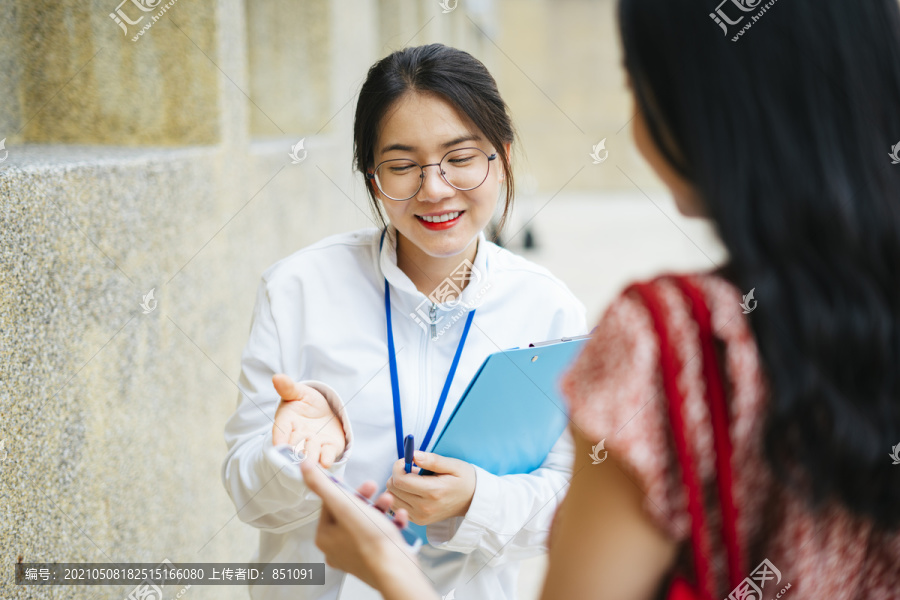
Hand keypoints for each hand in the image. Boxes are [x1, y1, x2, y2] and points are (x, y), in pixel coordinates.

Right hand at [271, 374, 345, 467]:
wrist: (326, 413)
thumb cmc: (307, 403)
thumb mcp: (298, 392)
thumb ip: (288, 388)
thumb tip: (277, 377)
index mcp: (287, 423)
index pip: (280, 431)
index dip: (279, 438)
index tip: (279, 445)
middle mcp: (298, 437)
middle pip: (295, 446)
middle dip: (296, 452)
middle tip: (297, 456)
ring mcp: (313, 445)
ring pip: (310, 453)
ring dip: (310, 458)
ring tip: (311, 462)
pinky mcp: (329, 449)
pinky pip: (327, 455)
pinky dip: (326, 459)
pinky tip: (327, 462)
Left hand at [300, 459, 433, 596]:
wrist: (395, 569)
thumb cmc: (371, 540)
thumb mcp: (345, 505)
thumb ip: (323, 485)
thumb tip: (305, 467)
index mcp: (325, 535)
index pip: (330, 503)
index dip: (348, 489)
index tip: (362, 484)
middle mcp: (336, 547)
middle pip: (349, 512)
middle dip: (366, 498)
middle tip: (377, 490)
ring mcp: (354, 555)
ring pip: (366, 522)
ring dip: (379, 508)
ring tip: (389, 502)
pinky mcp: (372, 559)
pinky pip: (379, 535)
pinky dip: (389, 524)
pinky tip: (398, 518)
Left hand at [386, 451, 475, 525]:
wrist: (473, 501)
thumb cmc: (464, 480)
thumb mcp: (453, 465)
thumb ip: (432, 460)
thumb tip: (413, 455)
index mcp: (433, 492)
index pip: (399, 480)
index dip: (398, 466)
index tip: (408, 460)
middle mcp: (424, 508)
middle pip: (392, 489)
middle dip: (397, 474)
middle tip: (412, 470)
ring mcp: (420, 517)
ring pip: (392, 498)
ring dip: (398, 486)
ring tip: (414, 481)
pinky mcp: (418, 521)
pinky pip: (397, 507)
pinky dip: (400, 496)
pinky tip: (412, 491)